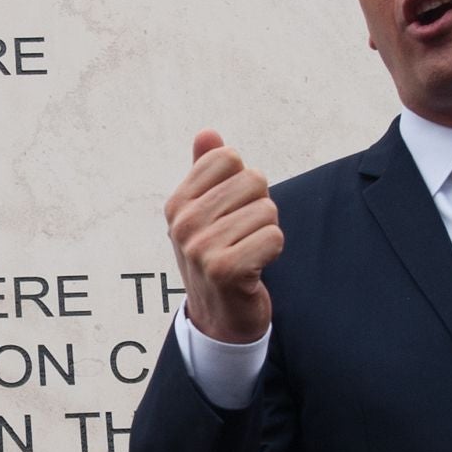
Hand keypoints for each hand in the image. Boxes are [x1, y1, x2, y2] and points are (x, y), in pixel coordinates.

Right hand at [165, 132, 281, 345]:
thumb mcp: (204, 214)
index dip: (243, 182)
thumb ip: (206, 172)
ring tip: (248, 254)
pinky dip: (273, 252)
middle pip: (254, 180)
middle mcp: (183, 223)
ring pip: (267, 209)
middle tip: (244, 237)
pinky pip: (273, 237)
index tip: (232, 211)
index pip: (228, 157)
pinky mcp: (225, 270)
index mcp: (178, 204)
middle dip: (260, 207)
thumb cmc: (216, 258)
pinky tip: (255, 270)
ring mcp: (201, 247)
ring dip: (267, 233)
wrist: (220, 319)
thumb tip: (208, 133)